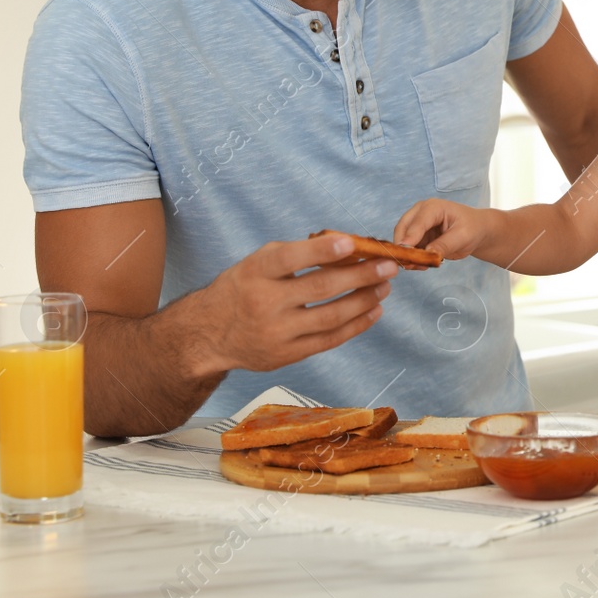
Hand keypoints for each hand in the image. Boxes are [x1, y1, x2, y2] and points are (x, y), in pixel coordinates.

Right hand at [183, 232, 397, 375]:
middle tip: (388, 265)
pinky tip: (374, 310)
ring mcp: (276, 333)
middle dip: (360, 275)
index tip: (351, 242)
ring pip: (331, 317)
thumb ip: (296, 254)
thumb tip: (347, 249)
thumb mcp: (257, 264)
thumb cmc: (242, 289)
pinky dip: (356, 325)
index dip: (320, 250)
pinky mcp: (287, 355)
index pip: (289, 258)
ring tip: (385, 286)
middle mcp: (264, 303)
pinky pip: (329, 340)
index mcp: (254, 273)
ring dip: (364, 300)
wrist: (209, 335)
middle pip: (319, 288)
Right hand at [394, 199, 489, 259]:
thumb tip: (427, 253)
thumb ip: (444, 244)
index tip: (405, 251)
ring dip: (407, 255)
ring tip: (420, 266)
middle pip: (403, 229)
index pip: (418, 222)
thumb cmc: (472, 228)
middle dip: (403, 247)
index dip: (410, 237)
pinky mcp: (418, 238)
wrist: (476, 232)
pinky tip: (422, 265)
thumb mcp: (462, 237)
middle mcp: (420, 213)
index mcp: (433, 207)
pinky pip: (409, 249)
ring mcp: (417, 226)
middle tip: (409, 264)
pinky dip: (412, 258)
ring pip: (403, 241)